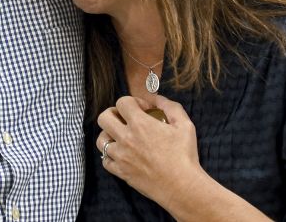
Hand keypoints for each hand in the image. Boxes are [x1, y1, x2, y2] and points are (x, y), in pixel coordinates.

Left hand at [96, 95, 203, 212]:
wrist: (182, 187)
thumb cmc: (185, 155)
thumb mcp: (184, 125)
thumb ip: (170, 106)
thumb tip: (156, 98)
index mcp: (140, 124)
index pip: (122, 102)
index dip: (133, 101)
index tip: (144, 110)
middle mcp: (126, 138)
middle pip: (104, 118)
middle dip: (113, 114)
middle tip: (125, 119)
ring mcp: (121, 156)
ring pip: (101, 139)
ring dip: (109, 135)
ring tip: (121, 137)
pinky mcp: (121, 172)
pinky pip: (105, 161)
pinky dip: (111, 156)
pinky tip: (122, 154)